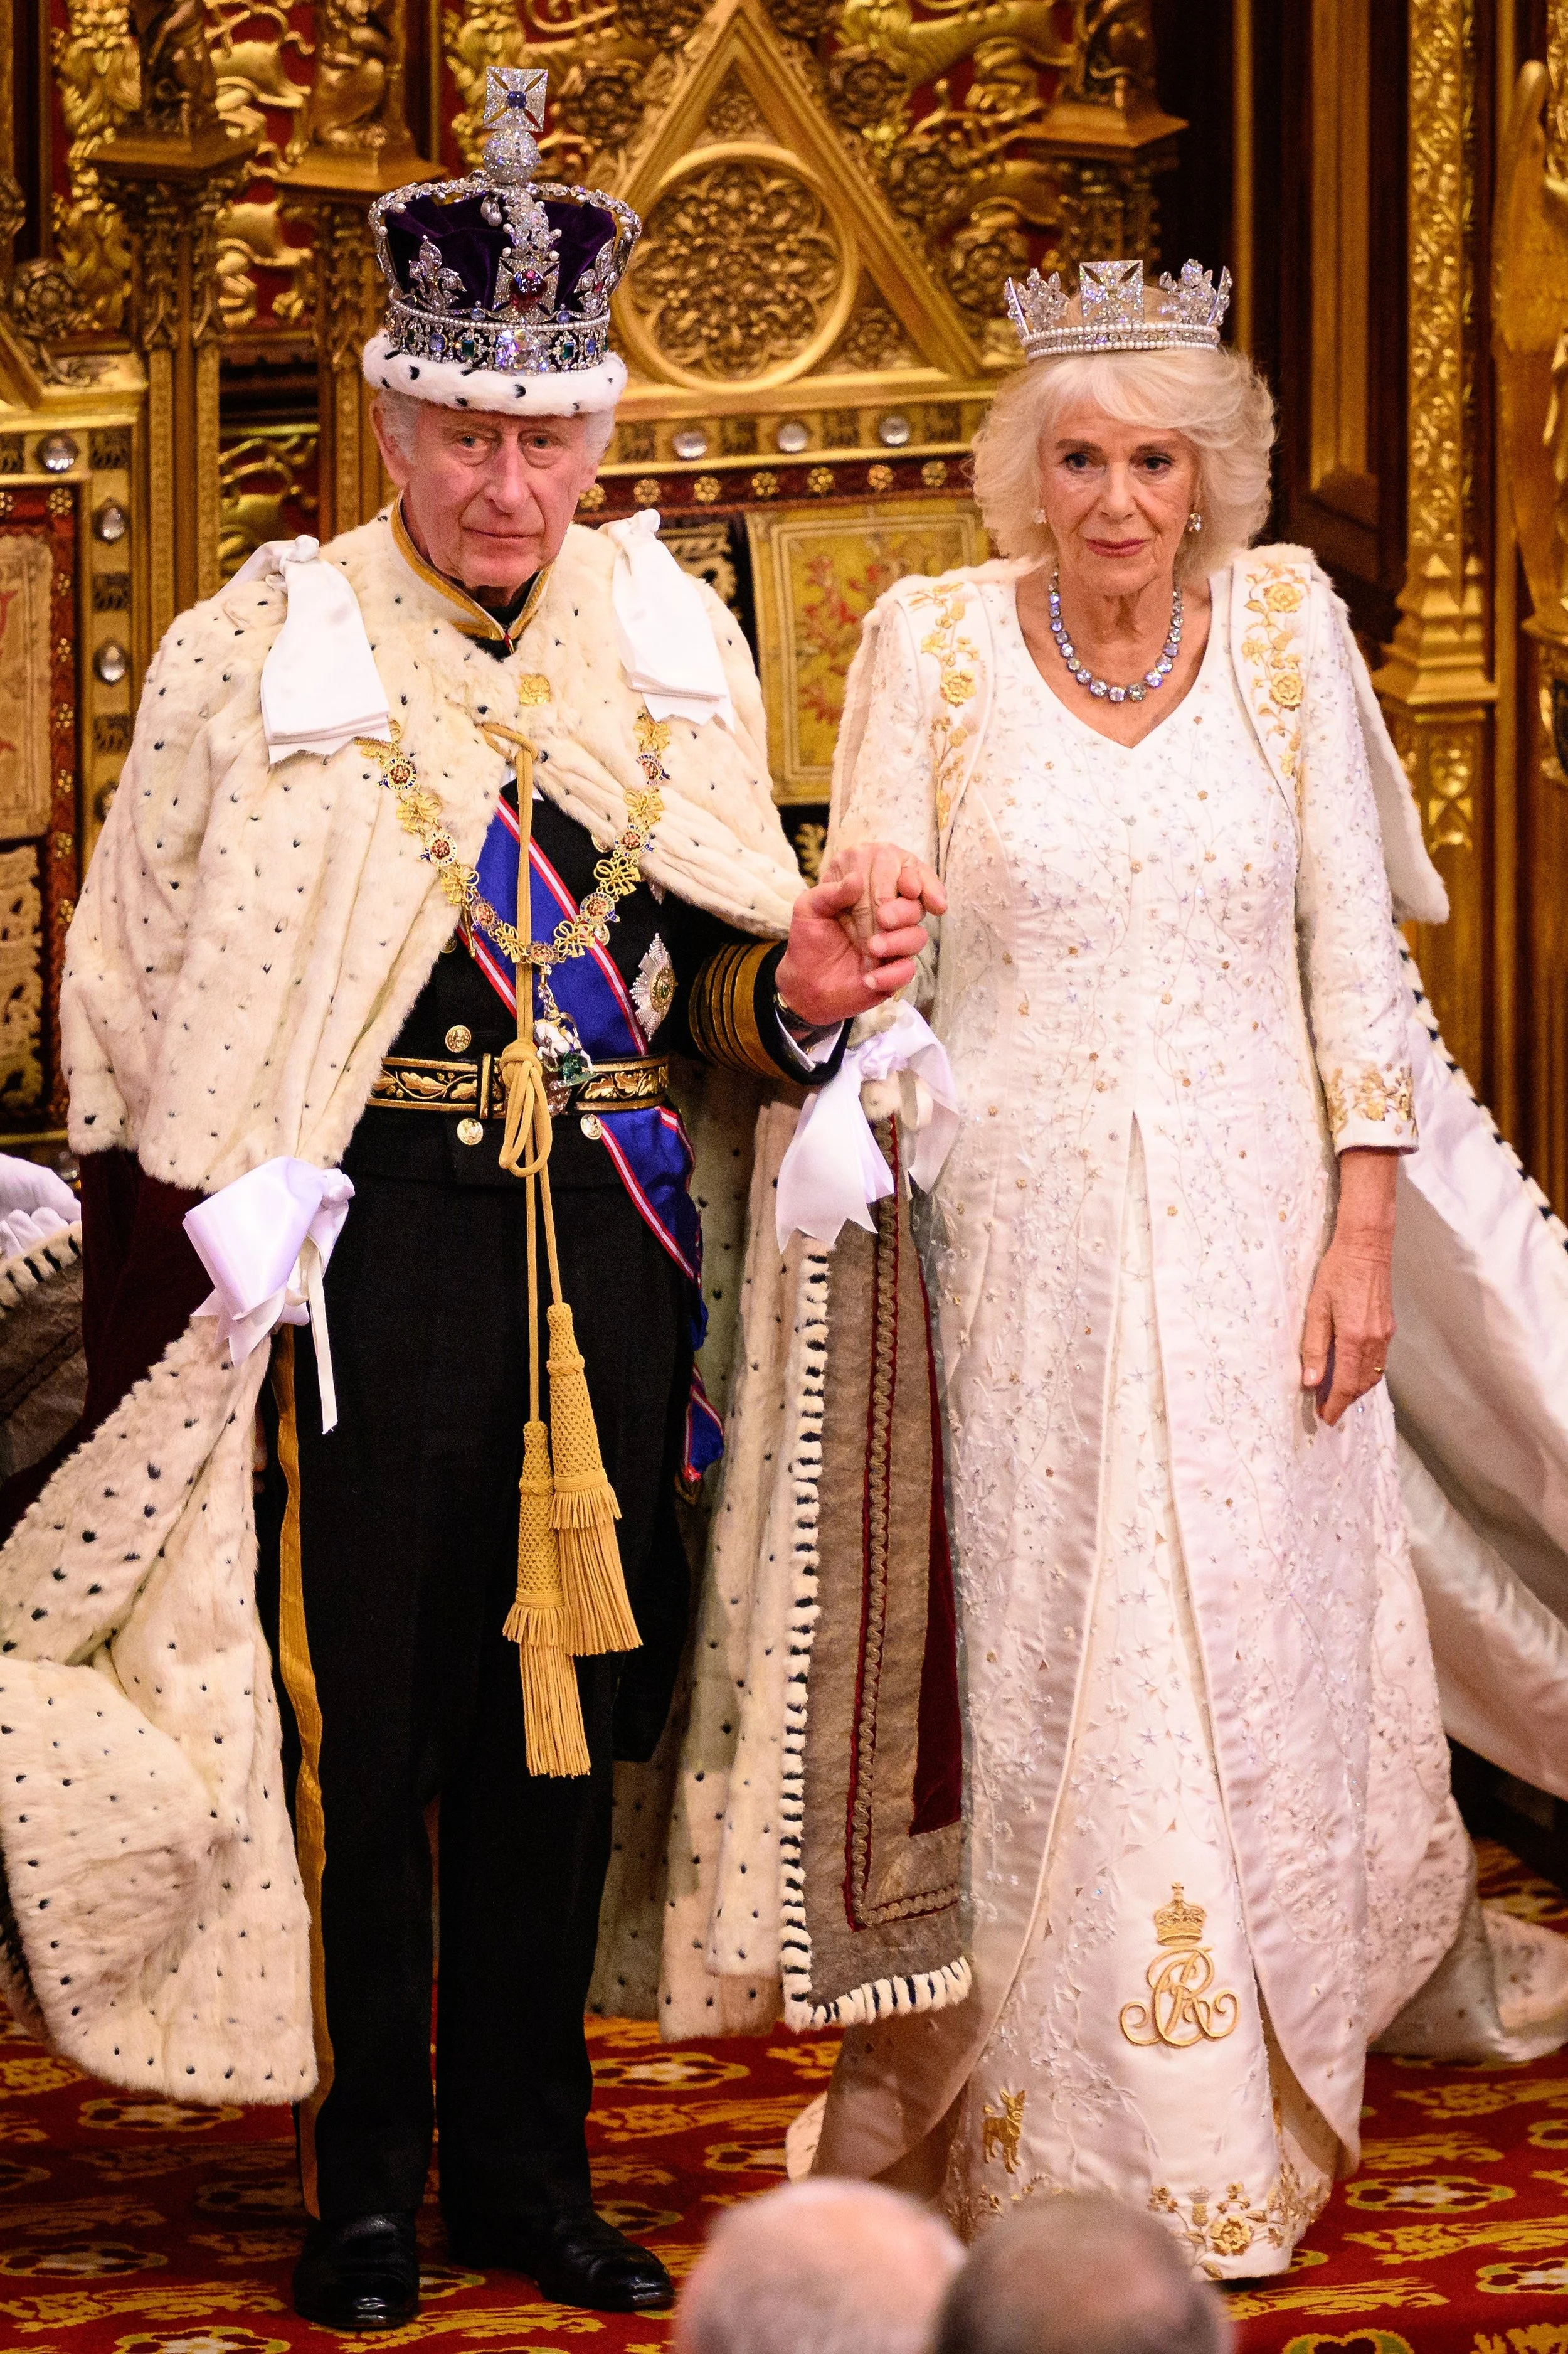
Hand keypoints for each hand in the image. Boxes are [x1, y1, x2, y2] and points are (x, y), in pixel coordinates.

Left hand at [774, 841, 945, 1026]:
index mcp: (872, 886)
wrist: (806, 982)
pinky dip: (890, 974)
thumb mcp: (808, 909)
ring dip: (898, 941)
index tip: (910, 888)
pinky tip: (869, 979)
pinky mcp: (896, 970)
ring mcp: (896, 941)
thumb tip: (856, 878)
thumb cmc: (809, 939)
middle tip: (882, 919)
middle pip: (915, 904)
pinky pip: (907, 970)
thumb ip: (830, 892)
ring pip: (918, 935)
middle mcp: (891, 911)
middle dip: (903, 910)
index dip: (915, 877)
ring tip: (872, 948)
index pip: (905, 872)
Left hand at [1301, 1148, 1397, 1427]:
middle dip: (1344, 1401)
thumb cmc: (1337, 1271)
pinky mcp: (1388, 1327)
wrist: (1367, 1246)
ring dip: (1356, 1390)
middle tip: (1326, 1411)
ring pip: (1372, 1375)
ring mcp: (1385, 1334)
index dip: (1335, 1405)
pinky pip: (1378, 1361)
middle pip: (1361, 1385)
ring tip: (1335, 1396)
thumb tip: (1311, 1381)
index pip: (1345, 1385)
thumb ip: (1314, 1347)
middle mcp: (1374, 1340)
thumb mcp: (1316, 1308)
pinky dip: (1365, 1374)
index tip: (1324, 1418)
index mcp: (1354, 1337)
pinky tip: (1352, 1372)